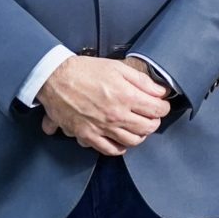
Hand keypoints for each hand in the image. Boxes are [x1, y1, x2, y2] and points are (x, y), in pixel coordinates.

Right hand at [36, 54, 170, 155]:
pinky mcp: (88, 135)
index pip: (157, 110)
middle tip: (151, 116)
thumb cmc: (84, 70)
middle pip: (147, 128)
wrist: (55, 78)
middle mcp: (116, 115)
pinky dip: (120, 148)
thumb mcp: (117, 67)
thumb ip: (141, 81)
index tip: (161, 105)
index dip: (163, 108)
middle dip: (154, 122)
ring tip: (138, 128)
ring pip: (132, 141)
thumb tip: (160, 91)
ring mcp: (102, 128)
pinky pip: (110, 150)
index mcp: (125, 96)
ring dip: (140, 136)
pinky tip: (121, 141)